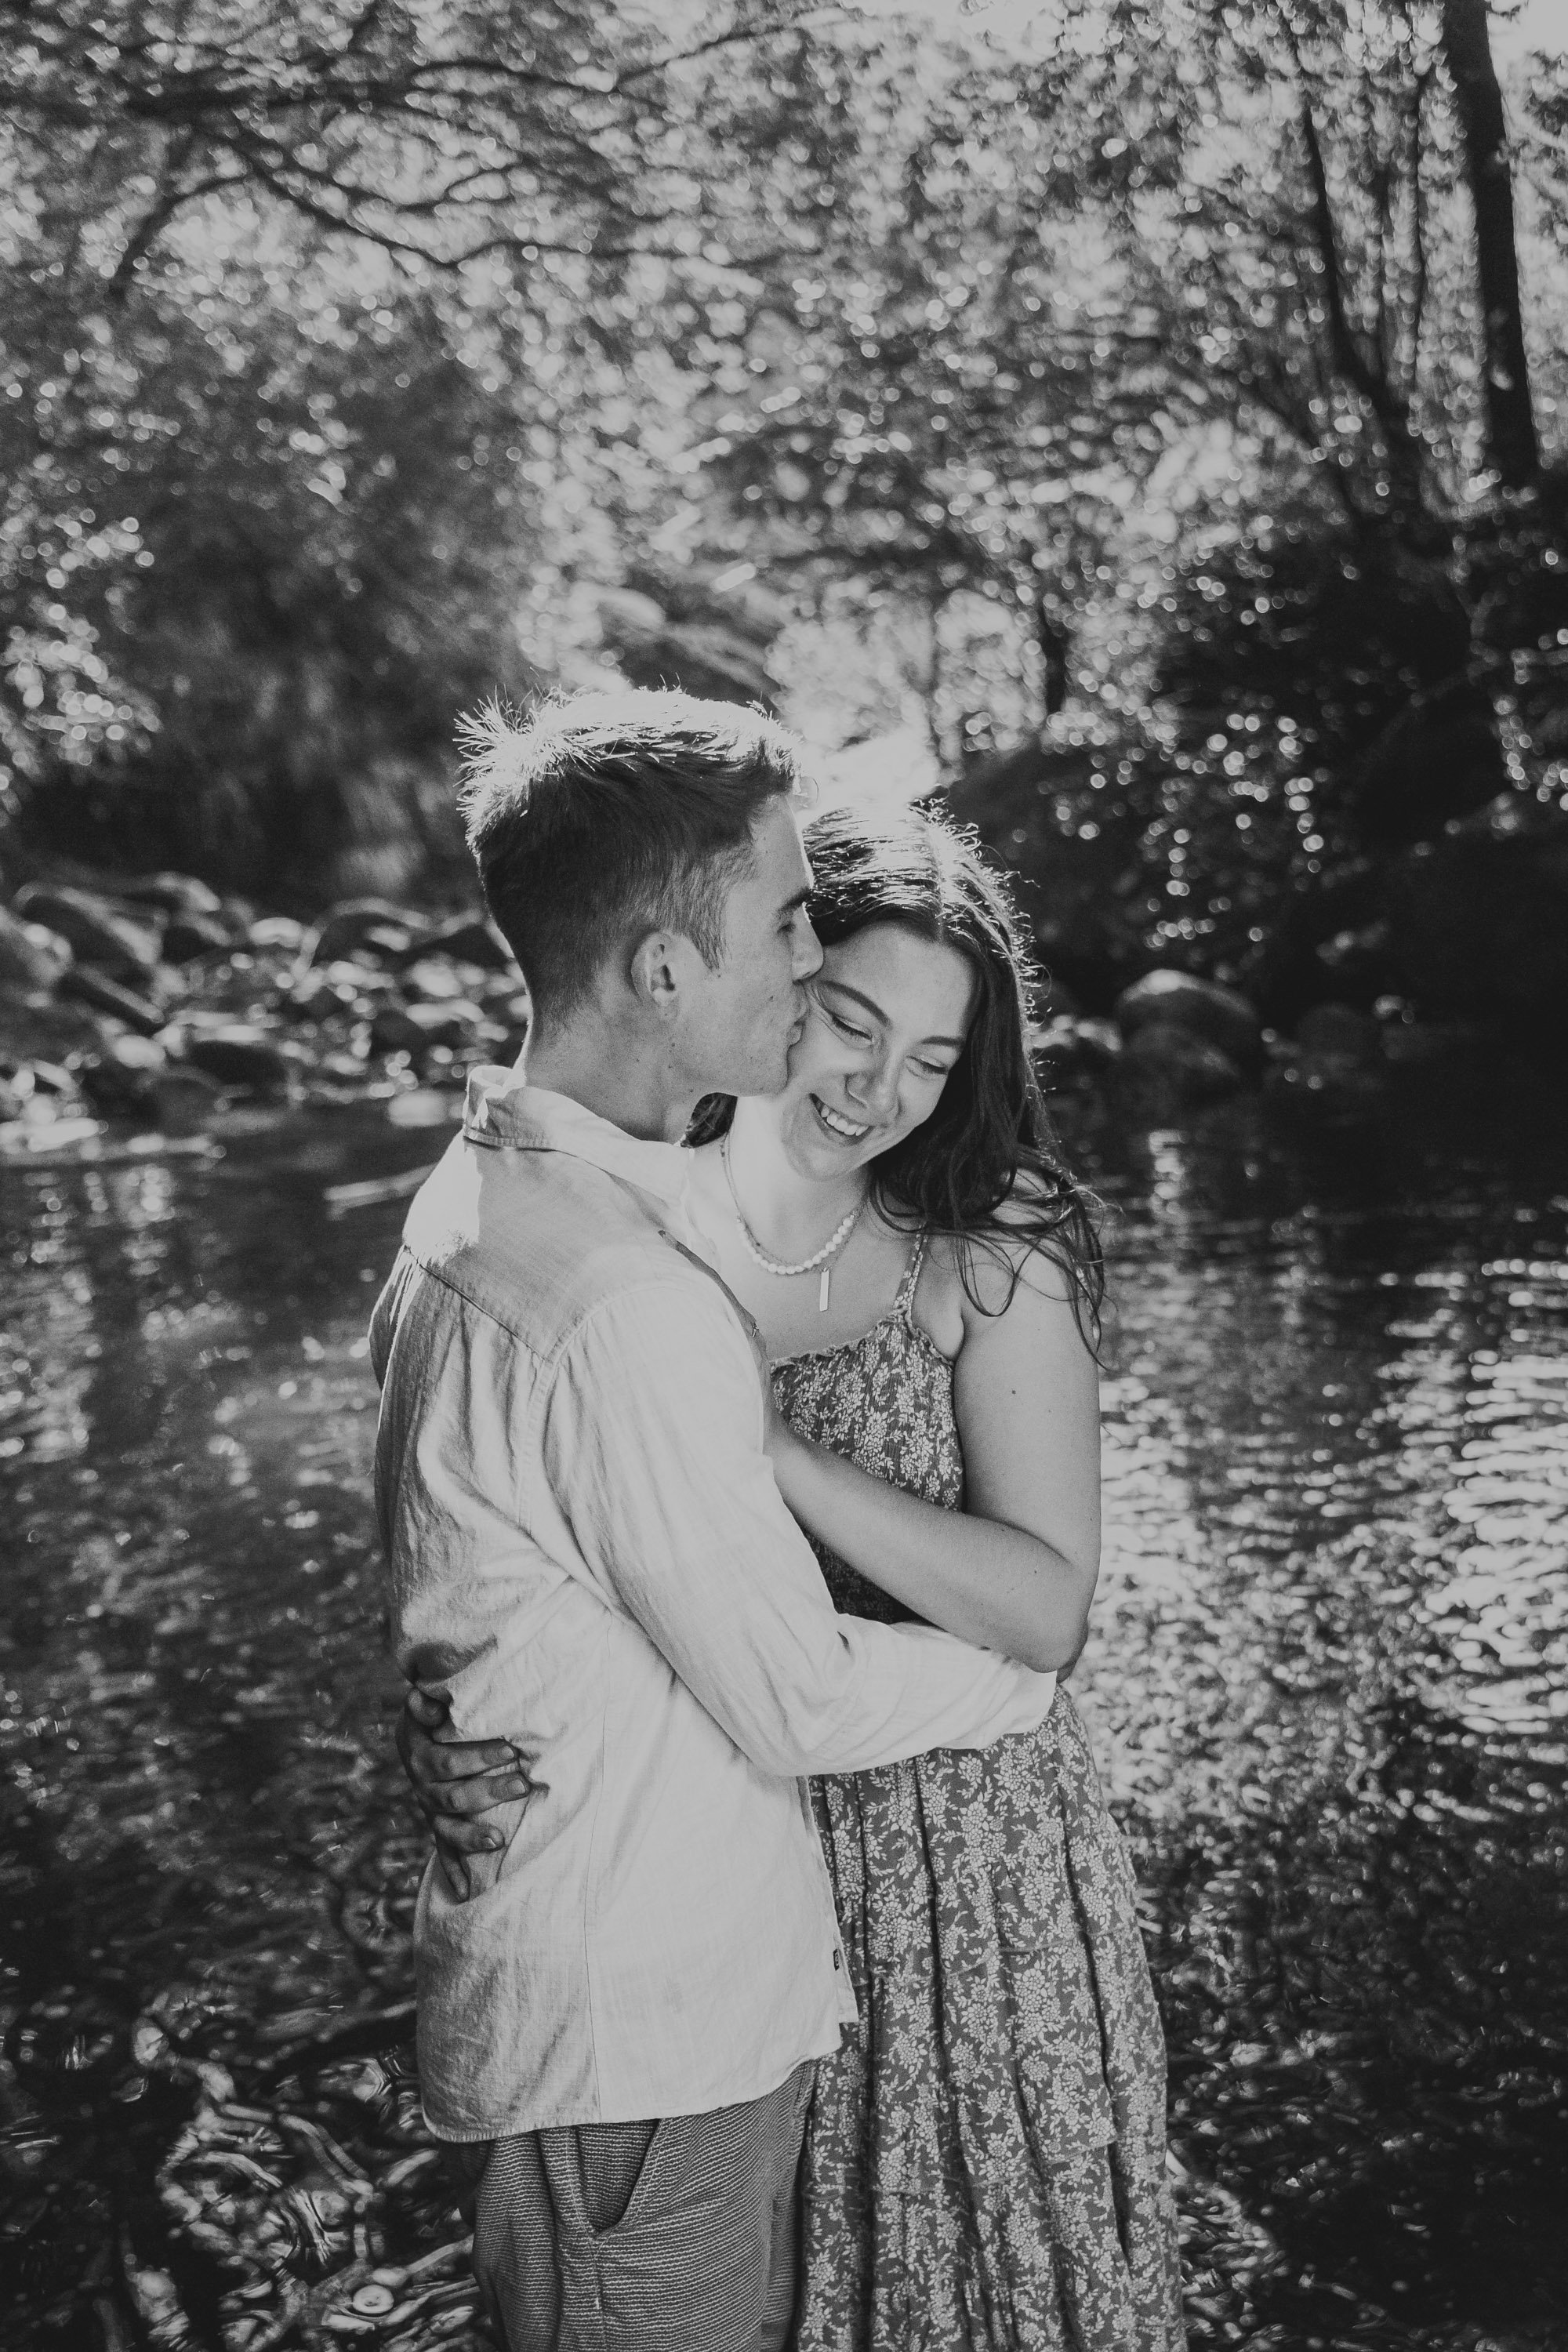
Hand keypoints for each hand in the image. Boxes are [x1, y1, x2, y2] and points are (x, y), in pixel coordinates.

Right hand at [396, 1684, 541, 1900]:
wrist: (418, 1736)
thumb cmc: (436, 1715)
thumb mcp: (427, 1704)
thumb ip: (426, 1703)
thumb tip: (422, 1698)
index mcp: (420, 1756)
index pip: (448, 1762)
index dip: (478, 1757)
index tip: (511, 1750)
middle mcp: (423, 1789)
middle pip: (455, 1797)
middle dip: (490, 1792)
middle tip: (523, 1784)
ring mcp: (430, 1812)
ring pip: (449, 1830)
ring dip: (473, 1837)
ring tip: (499, 1841)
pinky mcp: (438, 1827)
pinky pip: (445, 1853)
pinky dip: (455, 1872)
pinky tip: (467, 1893)